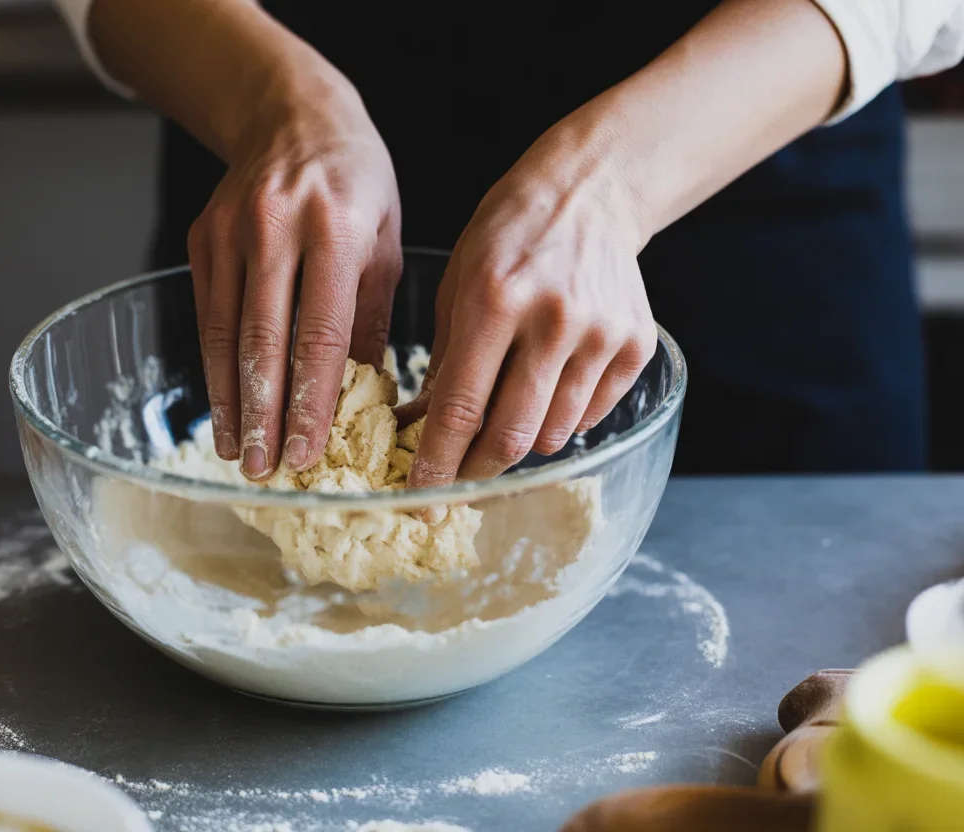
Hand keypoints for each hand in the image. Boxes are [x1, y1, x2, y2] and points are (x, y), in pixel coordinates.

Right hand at [188, 80, 401, 479]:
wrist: (292, 116)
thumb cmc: (356, 184)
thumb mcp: (383, 242)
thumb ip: (369, 318)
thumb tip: (363, 400)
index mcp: (337, 229)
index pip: (321, 334)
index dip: (310, 401)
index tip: (306, 451)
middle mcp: (277, 228)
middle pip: (264, 341)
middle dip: (264, 415)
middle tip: (265, 470)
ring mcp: (232, 231)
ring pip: (225, 334)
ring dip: (230, 402)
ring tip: (239, 453)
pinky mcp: (202, 238)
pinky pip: (206, 315)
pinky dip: (213, 368)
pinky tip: (223, 408)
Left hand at [401, 121, 656, 486]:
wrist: (592, 192)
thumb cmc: (508, 236)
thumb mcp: (457, 284)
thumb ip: (445, 359)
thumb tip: (423, 432)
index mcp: (495, 300)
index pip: (459, 407)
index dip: (436, 462)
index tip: (419, 495)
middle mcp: (553, 321)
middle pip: (511, 437)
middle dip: (475, 470)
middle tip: (457, 477)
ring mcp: (601, 335)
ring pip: (551, 435)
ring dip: (518, 442)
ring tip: (503, 415)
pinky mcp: (635, 347)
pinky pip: (588, 416)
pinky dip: (560, 419)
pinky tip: (547, 385)